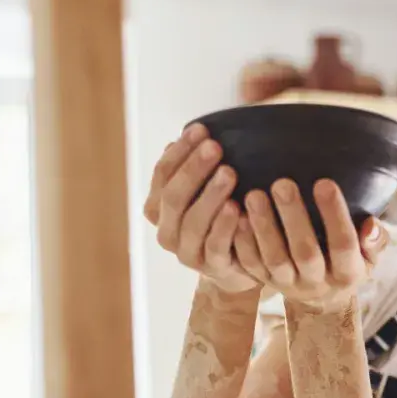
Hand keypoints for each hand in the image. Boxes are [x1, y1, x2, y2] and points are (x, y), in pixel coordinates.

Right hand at [143, 123, 259, 293]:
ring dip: (210, 195)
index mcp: (159, 209)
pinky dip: (225, 226)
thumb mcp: (205, 192)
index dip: (180, 152)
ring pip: (193, 222)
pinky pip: (216, 246)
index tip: (201, 130)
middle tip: (215, 147)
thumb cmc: (221, 220)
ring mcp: (187, 253)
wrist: (237, 268)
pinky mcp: (212, 268)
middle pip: (174, 197)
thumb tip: (192, 132)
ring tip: (229, 172)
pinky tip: (238, 207)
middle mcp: (167, 232)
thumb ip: (196, 169)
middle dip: (193, 169)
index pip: (162, 175)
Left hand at [234, 177, 388, 311]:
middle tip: (282, 183)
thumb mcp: (369, 257)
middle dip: (293, 217)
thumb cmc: (348, 262)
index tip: (324, 182)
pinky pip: (251, 264)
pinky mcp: (265, 281)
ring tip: (253, 195)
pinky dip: (243, 241)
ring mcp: (289, 284)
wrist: (322, 301)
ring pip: (274, 258)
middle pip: (305, 251)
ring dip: (263, 226)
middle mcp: (318, 282)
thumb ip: (374, 239)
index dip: (334, 215)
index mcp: (348, 272)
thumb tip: (370, 225)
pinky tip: (236, 216)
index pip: (344, 243)